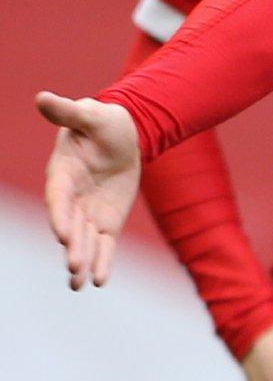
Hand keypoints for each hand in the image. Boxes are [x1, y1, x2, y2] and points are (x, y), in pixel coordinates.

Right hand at [38, 92, 141, 289]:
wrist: (121, 135)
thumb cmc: (102, 122)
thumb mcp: (90, 115)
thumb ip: (68, 112)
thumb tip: (43, 97)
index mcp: (62, 174)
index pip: (59, 198)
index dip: (60, 215)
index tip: (63, 233)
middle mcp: (71, 198)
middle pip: (70, 226)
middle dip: (72, 246)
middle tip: (74, 267)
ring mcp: (88, 212)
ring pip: (85, 241)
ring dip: (83, 261)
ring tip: (80, 283)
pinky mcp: (106, 221)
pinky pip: (104, 245)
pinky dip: (103, 262)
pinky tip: (100, 281)